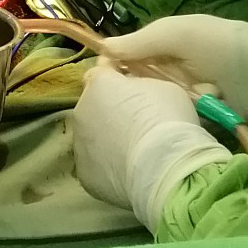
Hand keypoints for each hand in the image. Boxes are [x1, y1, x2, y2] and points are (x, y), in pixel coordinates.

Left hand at [71, 65, 224, 228]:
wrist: (164, 167)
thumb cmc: (168, 119)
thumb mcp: (163, 86)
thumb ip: (140, 86)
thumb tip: (134, 93)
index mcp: (99, 84)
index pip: (98, 73)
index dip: (113, 80)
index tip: (128, 88)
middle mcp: (81, 111)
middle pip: (93, 106)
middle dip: (109, 111)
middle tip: (135, 123)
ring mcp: (79, 145)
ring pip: (91, 137)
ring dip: (106, 139)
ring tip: (133, 152)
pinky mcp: (85, 174)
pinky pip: (96, 165)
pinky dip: (108, 166)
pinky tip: (129, 171)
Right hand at [97, 14, 247, 122]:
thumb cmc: (226, 46)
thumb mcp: (181, 33)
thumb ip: (143, 41)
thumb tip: (102, 49)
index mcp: (165, 43)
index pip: (127, 57)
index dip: (112, 70)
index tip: (97, 88)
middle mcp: (172, 68)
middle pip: (138, 85)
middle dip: (133, 97)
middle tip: (121, 112)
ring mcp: (187, 95)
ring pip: (156, 106)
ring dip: (156, 111)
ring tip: (146, 123)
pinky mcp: (201, 117)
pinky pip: (177, 120)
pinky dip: (175, 123)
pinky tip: (168, 129)